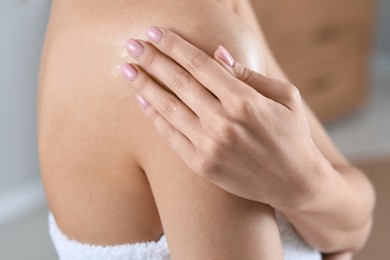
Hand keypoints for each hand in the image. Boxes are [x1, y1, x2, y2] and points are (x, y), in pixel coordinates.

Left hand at [120, 26, 321, 209]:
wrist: (293, 182)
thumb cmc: (292, 134)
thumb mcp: (284, 97)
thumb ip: (249, 74)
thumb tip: (217, 53)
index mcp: (245, 100)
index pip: (201, 65)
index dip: (175, 46)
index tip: (154, 32)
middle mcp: (224, 121)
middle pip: (179, 83)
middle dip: (152, 60)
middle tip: (131, 45)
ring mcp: (209, 145)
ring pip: (169, 107)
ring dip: (144, 85)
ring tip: (126, 69)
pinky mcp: (201, 164)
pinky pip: (170, 136)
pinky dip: (153, 116)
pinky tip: (141, 100)